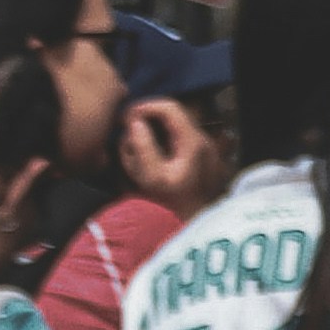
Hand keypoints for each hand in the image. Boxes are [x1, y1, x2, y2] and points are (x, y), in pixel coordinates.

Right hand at [123, 95, 241, 215]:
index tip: (125, 117)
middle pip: (170, 116)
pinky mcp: (200, 156)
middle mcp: (202, 140)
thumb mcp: (151, 178)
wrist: (196, 223)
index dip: (145, 106)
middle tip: (127, 137)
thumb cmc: (172, 205)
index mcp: (193, 141)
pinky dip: (159, 144)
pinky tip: (148, 163)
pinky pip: (176, 140)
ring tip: (135, 156)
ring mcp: (204, 148)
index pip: (170, 107)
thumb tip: (135, 124)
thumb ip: (142, 148)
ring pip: (172, 128)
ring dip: (150, 136)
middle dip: (145, 123)